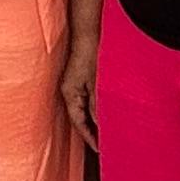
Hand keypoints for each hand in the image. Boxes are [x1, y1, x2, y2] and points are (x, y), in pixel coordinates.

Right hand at [59, 15, 100, 145]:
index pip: (78, 122)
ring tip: (110, 132)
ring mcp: (75, 84)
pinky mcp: (82, 78)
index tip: (100, 149)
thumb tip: (99, 125)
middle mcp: (70, 90)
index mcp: (70, 93)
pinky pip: (89, 99)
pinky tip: (108, 111)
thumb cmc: (91, 54)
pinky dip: (98, 108)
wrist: (89, 31)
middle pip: (80, 117)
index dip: (89, 137)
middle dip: (92, 131)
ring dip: (96, 120)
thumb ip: (97, 105)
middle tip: (106, 145)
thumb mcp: (96, 83)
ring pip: (86, 108)